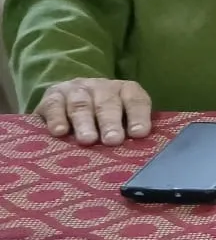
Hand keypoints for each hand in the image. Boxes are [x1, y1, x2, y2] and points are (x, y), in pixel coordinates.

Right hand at [36, 79, 151, 145]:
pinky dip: (57, 119)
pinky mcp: (52, 96)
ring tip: (88, 140)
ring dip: (85, 122)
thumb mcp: (119, 121)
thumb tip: (139, 153)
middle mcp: (101, 87)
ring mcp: (76, 90)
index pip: (136, 100)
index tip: (139, 133)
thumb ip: (129, 132)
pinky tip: (59, 132)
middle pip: (108, 103)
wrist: (64, 101)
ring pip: (82, 104)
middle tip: (113, 140)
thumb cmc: (100, 119)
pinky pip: (54, 105)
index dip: (138, 116)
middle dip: (111, 122)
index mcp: (124, 91)